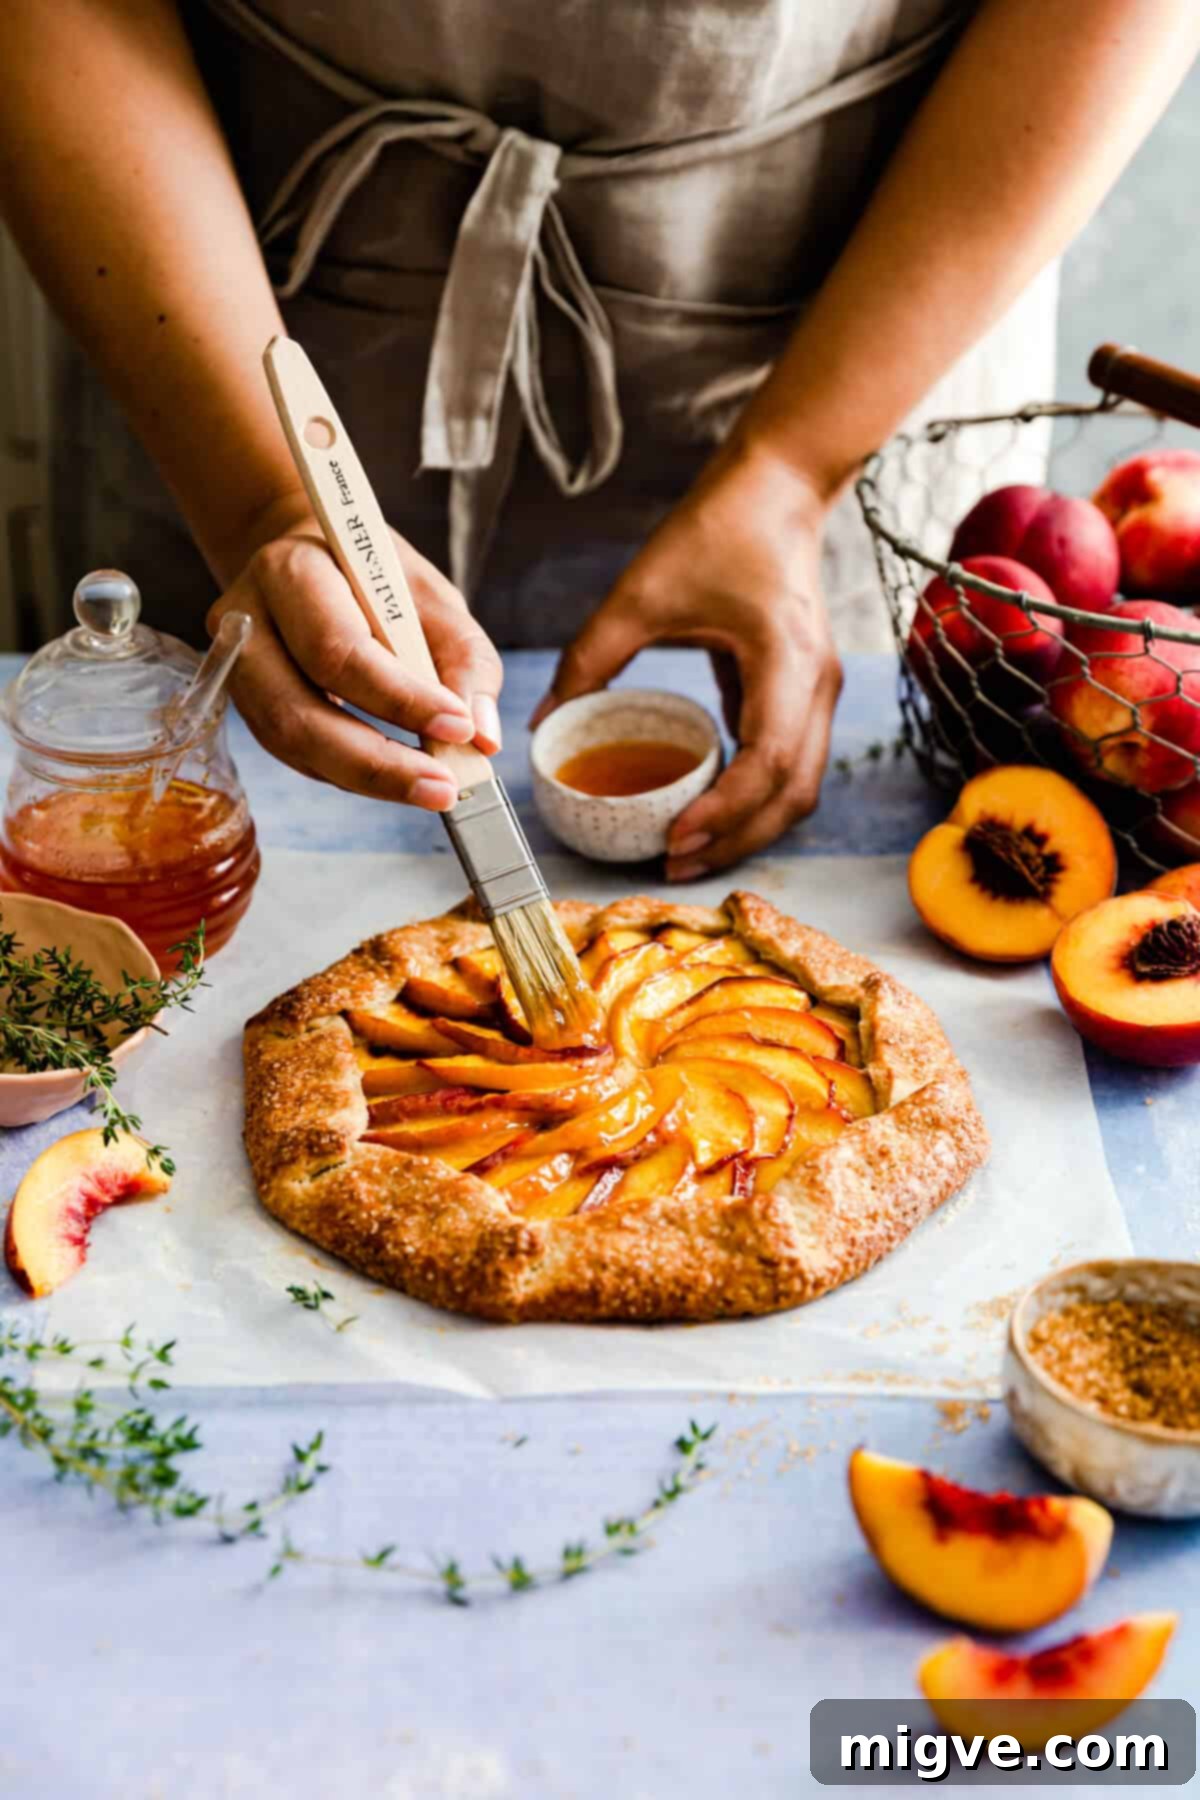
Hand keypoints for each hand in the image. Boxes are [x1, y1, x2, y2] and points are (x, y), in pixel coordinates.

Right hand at [208, 499, 502, 809]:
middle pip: (298, 713)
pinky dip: (351, 775)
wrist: (313, 561)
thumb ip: (465, 660)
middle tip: (442, 788)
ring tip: (427, 789)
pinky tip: (395, 777)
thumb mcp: (433, 598)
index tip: (457, 726)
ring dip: (366, 779)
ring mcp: (236, 670)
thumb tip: (481, 739)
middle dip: (377, 763)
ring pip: (291, 744)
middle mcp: (245, 622)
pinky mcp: (246, 707)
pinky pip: (296, 755)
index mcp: (291, 572)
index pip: (338, 649)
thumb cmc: (376, 578)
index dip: (398, 698)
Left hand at [531, 442, 841, 876]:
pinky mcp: (810, 692)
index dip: (724, 813)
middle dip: (736, 840)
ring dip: (750, 827)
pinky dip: (755, 799)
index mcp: (784, 661)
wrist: (779, 486)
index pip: (767, 762)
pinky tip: (705, 809)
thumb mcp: (641, 592)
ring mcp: (821, 691)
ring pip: (800, 789)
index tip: (673, 840)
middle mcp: (817, 685)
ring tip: (688, 850)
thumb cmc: (716, 530)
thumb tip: (542, 722)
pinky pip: (792, 765)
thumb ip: (590, 656)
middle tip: (673, 865)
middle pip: (793, 794)